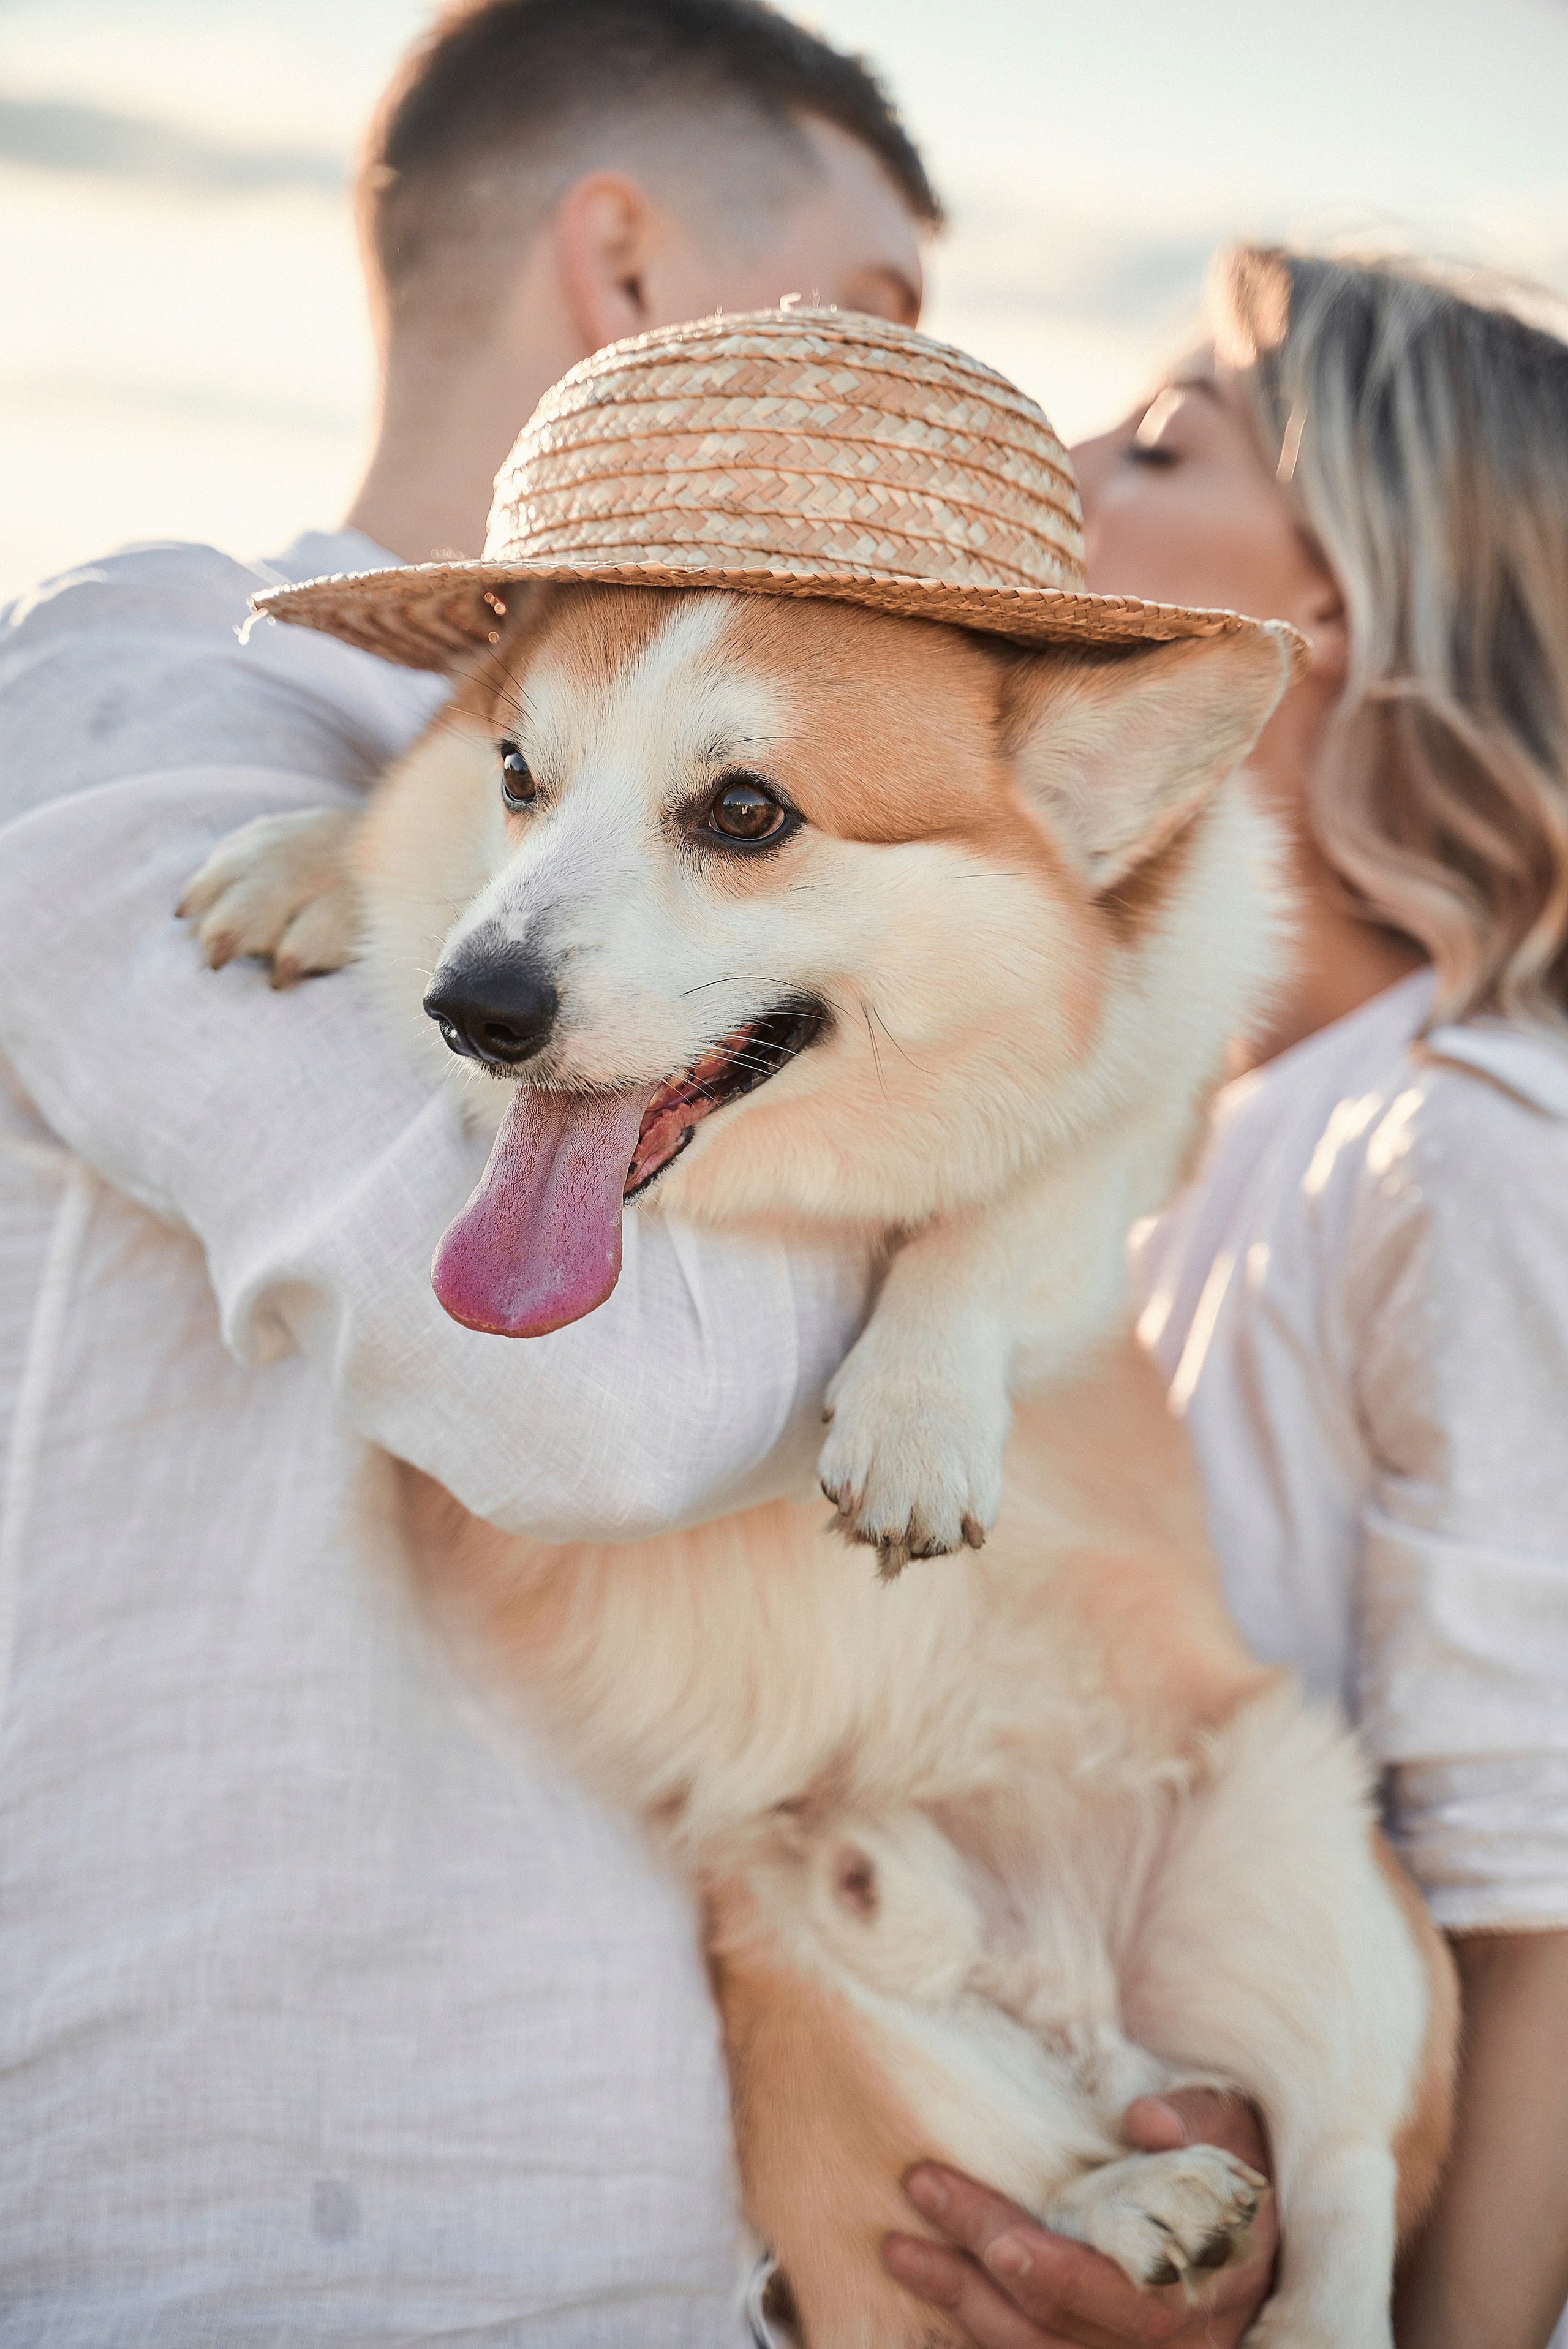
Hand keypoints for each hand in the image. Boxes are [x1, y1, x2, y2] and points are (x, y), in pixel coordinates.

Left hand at [881, 2090, 1276, 2347]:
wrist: (1248, 2228)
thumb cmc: (1230, 2170)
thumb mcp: (1231, 2132)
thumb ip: (1197, 2121)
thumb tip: (1148, 2119)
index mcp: (1202, 2282)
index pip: (1120, 2294)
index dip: (1057, 2271)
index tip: (1001, 2242)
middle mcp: (1166, 2339)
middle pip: (1056, 2317)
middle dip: (980, 2262)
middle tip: (922, 2190)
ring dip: (960, 2300)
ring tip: (899, 2249)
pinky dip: (973, 2327)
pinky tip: (929, 2291)